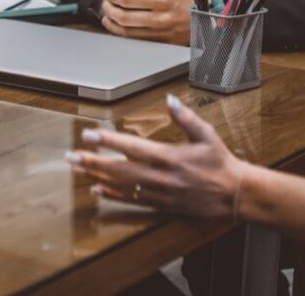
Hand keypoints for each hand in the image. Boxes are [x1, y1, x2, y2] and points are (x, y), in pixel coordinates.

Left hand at [67, 94, 251, 220]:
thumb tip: (169, 100)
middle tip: (71, 157)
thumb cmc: (220, 162)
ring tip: (77, 170)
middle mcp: (160, 177)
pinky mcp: (161, 205)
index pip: (132, 147)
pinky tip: (96, 189)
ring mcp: (159, 193)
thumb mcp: (206, 135)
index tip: (89, 135)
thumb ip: (185, 117)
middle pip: (119, 169)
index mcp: (169, 157)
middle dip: (93, 162)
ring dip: (97, 177)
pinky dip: (112, 195)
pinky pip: (132, 200)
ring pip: (122, 186)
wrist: (233, 194)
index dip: (108, 142)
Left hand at [101, 0, 192, 44]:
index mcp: (162, 0)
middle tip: (107, 0)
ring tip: (108, 11)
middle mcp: (160, 18)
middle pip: (123, 16)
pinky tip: (113, 23)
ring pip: (125, 30)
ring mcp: (158, 33)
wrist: (202, 18)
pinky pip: (132, 38)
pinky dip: (118, 31)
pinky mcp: (157, 42)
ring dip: (111, 19)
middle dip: (109, 6)